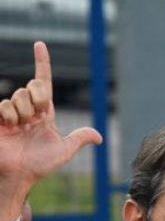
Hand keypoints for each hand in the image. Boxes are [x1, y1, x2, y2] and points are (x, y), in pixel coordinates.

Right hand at [0, 42, 101, 220]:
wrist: (18, 176)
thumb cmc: (40, 165)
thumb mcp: (64, 151)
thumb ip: (79, 139)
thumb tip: (99, 137)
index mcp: (45, 113)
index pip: (44, 82)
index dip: (42, 63)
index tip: (40, 44)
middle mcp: (28, 109)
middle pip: (33, 86)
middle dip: (38, 98)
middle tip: (37, 118)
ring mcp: (11, 112)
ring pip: (18, 94)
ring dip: (23, 112)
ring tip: (21, 128)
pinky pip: (3, 104)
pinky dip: (10, 116)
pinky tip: (10, 128)